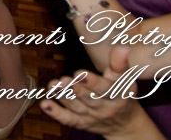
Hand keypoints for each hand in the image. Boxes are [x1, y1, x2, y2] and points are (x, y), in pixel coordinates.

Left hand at [40, 48, 156, 136]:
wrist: (125, 124)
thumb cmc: (122, 93)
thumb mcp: (125, 79)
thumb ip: (119, 63)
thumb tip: (122, 47)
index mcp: (118, 96)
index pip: (106, 90)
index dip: (92, 82)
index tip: (80, 73)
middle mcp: (105, 108)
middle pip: (89, 99)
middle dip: (75, 90)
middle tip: (63, 80)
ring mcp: (92, 117)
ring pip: (76, 107)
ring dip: (64, 97)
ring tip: (53, 86)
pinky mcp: (81, 123)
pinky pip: (68, 119)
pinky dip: (56, 113)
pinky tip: (44, 104)